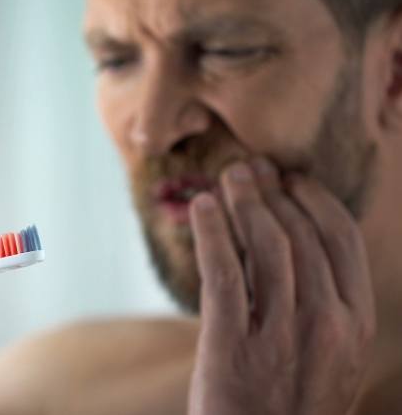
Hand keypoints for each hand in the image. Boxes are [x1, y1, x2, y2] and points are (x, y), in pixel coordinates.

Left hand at [187, 158, 375, 414]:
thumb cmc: (291, 400)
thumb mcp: (328, 353)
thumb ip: (320, 298)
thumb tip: (294, 232)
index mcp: (356, 322)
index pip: (341, 238)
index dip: (314, 199)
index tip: (291, 179)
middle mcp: (327, 325)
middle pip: (299, 234)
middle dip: (273, 192)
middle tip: (252, 167)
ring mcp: (280, 338)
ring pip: (265, 246)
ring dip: (245, 201)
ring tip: (230, 176)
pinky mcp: (232, 347)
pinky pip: (223, 273)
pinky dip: (212, 232)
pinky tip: (203, 205)